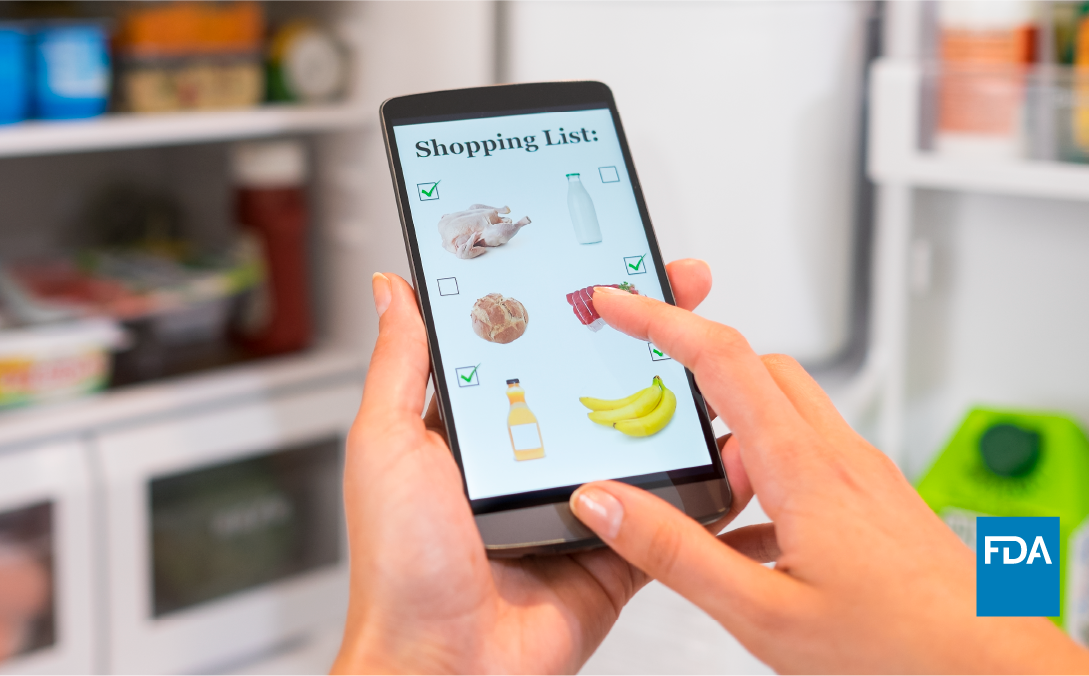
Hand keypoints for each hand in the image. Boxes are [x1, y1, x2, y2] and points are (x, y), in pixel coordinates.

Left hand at [333, 261, 749, 672]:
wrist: (442, 667)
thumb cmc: (399, 566)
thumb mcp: (387, 444)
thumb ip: (402, 365)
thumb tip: (392, 291)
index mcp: (479, 428)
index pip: (535, 345)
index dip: (574, 303)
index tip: (609, 264)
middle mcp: (530, 459)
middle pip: (600, 383)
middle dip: (646, 338)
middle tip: (683, 293)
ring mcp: (578, 504)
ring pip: (643, 440)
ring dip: (683, 403)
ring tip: (721, 358)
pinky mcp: (616, 550)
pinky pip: (668, 513)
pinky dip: (704, 488)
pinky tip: (733, 450)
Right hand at [570, 283, 1088, 672]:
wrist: (992, 670)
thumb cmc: (899, 647)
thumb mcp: (761, 612)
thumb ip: (675, 553)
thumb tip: (606, 503)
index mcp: (804, 470)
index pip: (721, 360)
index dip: (661, 320)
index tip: (619, 303)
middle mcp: (838, 458)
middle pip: (758, 366)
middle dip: (694, 355)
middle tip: (646, 370)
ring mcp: (863, 476)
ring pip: (786, 410)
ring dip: (732, 419)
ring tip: (695, 474)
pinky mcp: (876, 500)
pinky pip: (809, 456)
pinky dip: (765, 466)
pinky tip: (748, 530)